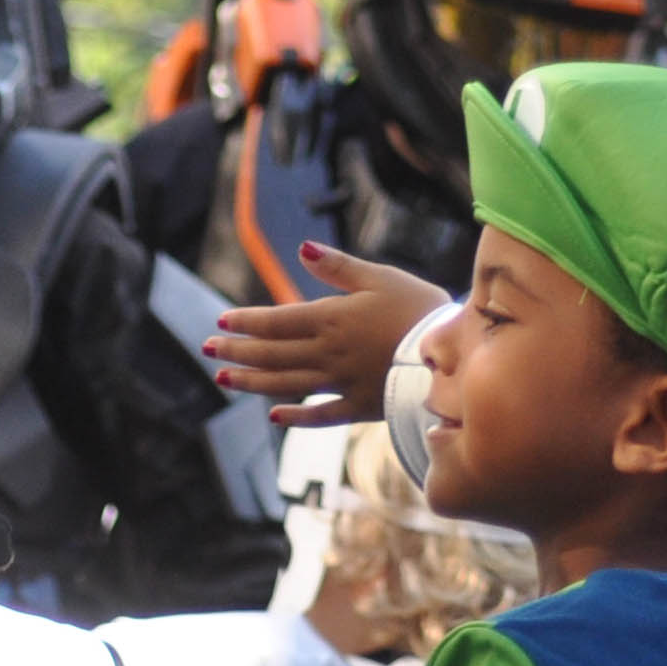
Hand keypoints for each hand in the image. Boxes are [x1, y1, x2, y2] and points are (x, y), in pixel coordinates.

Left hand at [204, 240, 448, 425]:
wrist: (459, 357)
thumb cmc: (421, 309)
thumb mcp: (381, 278)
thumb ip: (338, 267)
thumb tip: (301, 249)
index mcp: (330, 319)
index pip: (275, 321)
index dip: (246, 321)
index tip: (221, 320)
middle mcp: (328, 353)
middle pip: (272, 353)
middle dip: (237, 350)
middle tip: (208, 349)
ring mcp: (342, 383)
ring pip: (286, 383)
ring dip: (251, 382)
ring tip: (223, 379)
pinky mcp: (361, 406)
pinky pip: (321, 415)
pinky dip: (296, 417)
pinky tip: (274, 416)